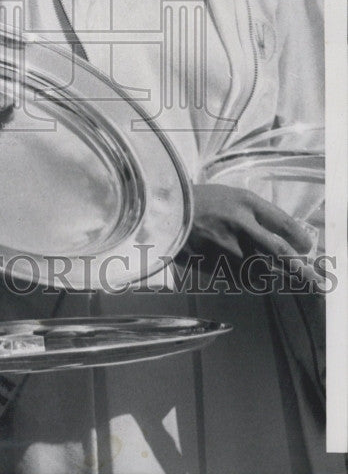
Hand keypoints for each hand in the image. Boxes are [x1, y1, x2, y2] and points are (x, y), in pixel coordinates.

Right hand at [182, 183, 316, 283]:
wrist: (167, 212)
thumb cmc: (204, 201)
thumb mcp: (234, 196)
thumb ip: (260, 213)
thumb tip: (288, 237)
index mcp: (246, 204)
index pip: (284, 225)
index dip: (301, 240)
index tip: (306, 248)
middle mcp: (241, 227)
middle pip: (281, 255)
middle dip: (300, 270)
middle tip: (311, 279)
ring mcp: (229, 249)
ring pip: (265, 273)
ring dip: (278, 279)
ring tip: (284, 280)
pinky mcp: (217, 266)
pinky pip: (245, 281)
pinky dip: (255, 282)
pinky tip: (257, 279)